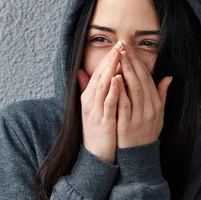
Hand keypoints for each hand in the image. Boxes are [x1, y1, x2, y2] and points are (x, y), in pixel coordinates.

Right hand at [76, 41, 122, 163]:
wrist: (96, 156)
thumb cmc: (98, 131)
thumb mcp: (93, 109)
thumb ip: (89, 90)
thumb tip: (81, 72)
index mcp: (89, 98)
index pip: (98, 73)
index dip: (108, 59)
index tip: (118, 45)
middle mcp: (90, 103)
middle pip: (100, 76)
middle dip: (110, 60)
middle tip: (119, 43)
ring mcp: (96, 112)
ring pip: (102, 86)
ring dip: (110, 70)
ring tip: (118, 55)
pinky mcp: (103, 122)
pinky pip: (108, 103)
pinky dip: (112, 90)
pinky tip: (117, 80)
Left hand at [114, 43, 172, 147]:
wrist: (140, 158)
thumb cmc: (146, 134)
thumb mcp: (158, 115)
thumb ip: (161, 95)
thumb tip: (168, 77)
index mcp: (156, 104)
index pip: (147, 78)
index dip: (138, 62)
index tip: (129, 49)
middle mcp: (150, 108)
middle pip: (140, 80)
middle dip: (131, 61)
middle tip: (122, 45)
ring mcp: (139, 116)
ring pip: (134, 89)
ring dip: (125, 71)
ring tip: (118, 56)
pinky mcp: (128, 125)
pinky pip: (124, 104)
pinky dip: (120, 90)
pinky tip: (114, 78)